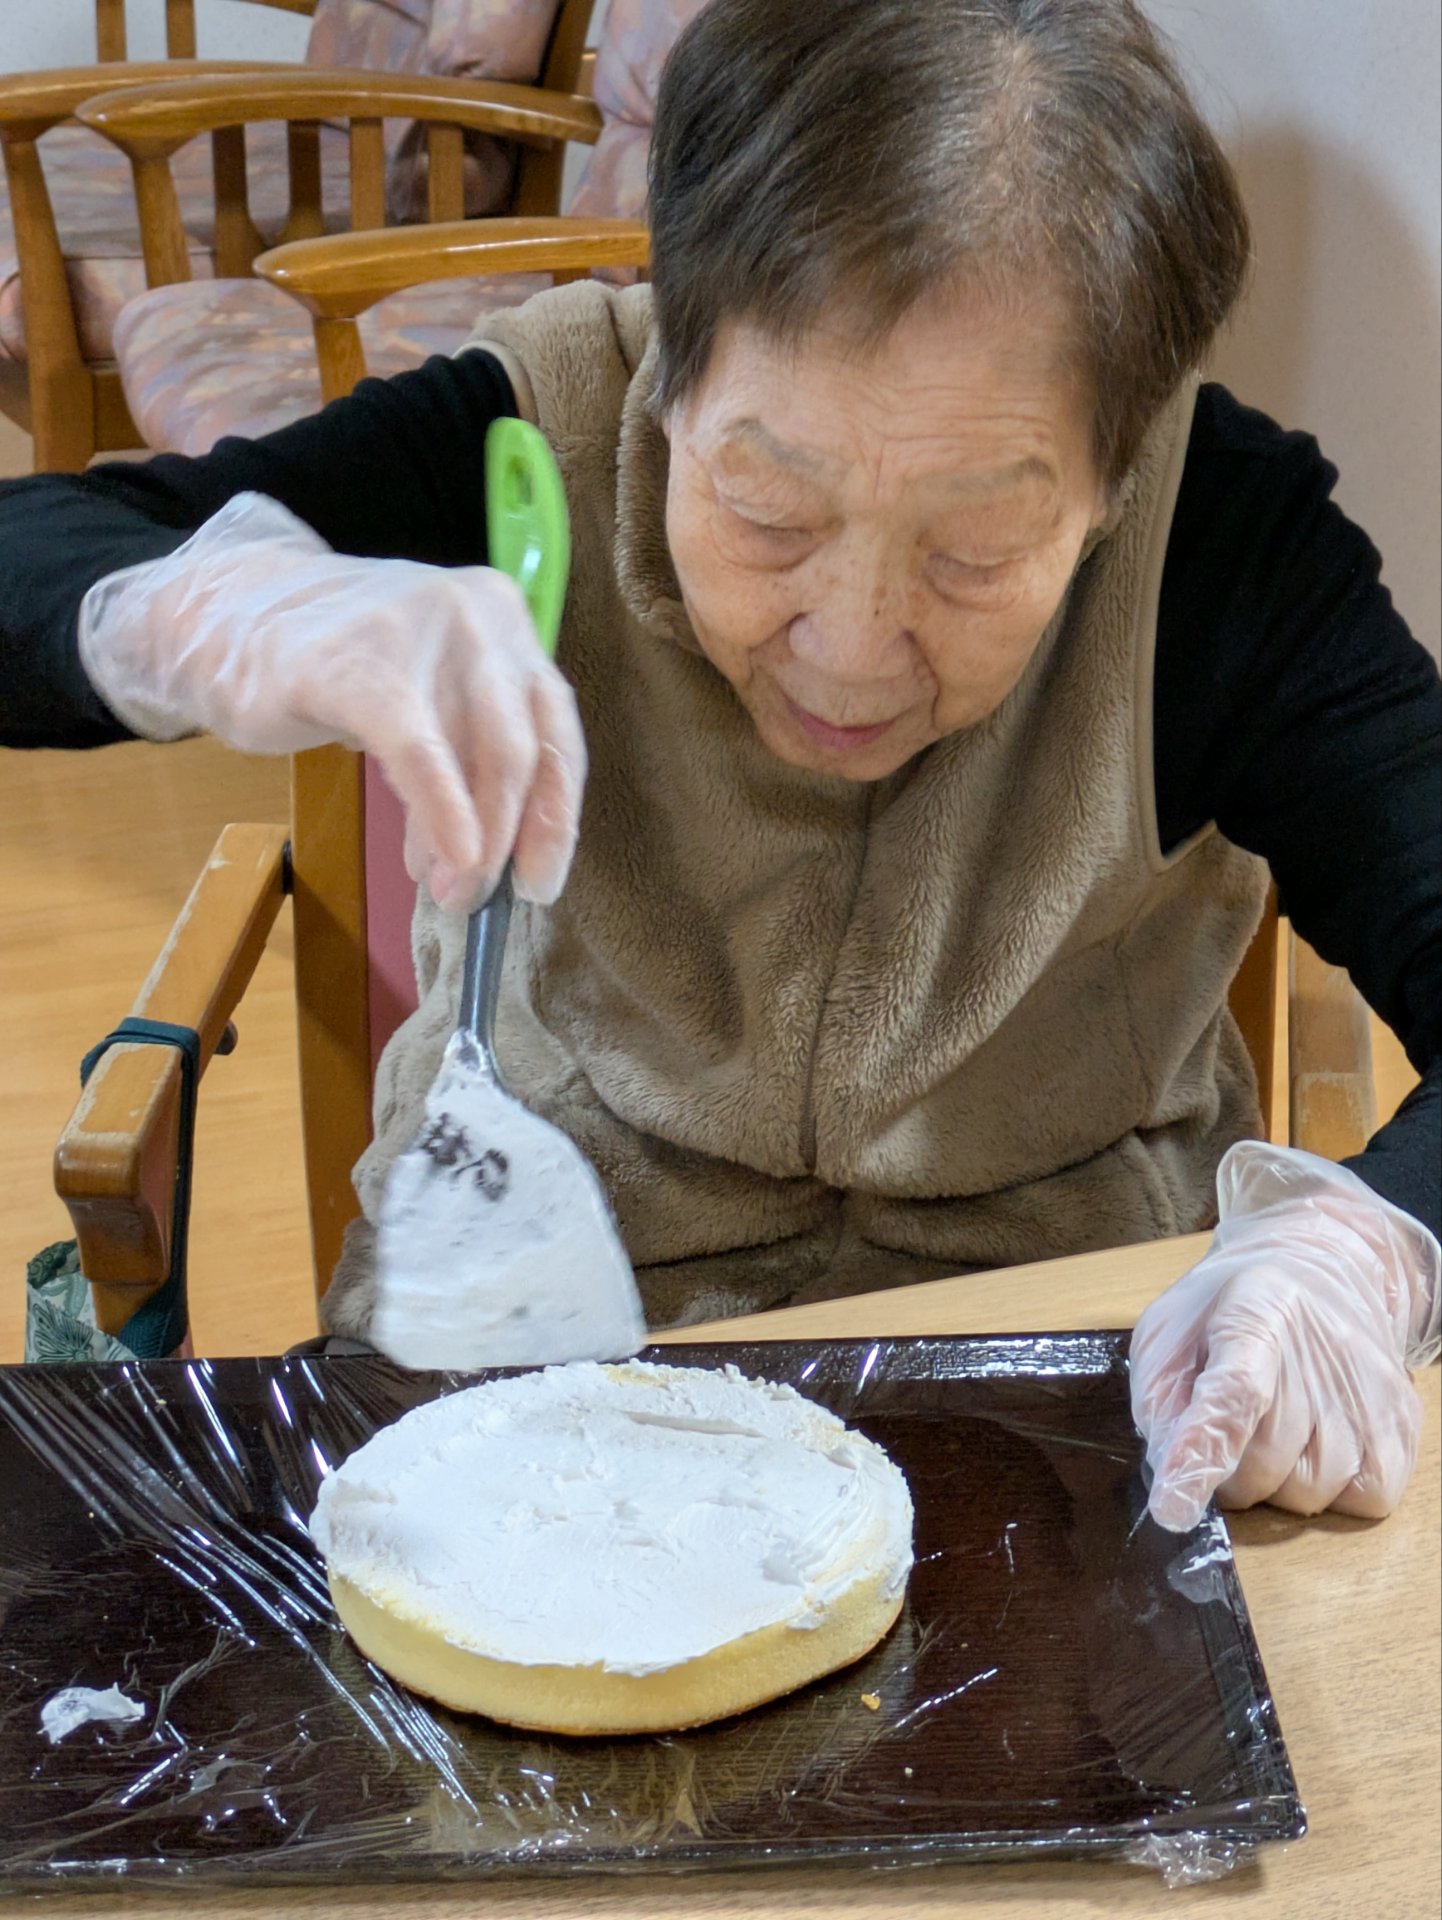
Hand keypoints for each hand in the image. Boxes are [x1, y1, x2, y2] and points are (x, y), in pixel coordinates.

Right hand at [77, 493, 585, 910]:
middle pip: (524, 750)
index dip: (555, 816)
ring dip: (472, 841)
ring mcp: (422, 631)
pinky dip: (442, 812)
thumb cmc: (337, 666)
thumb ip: (466, 759)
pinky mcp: (357, 664)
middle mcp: (479, 615)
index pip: (555, 730)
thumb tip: (492, 857)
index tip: (539, 882)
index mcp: (505, 619)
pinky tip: (445, 859)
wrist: (226, 618)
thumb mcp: (425, 701)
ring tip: (446, 889)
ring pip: (481, 755)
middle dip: (511, 839)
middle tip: (480, 898)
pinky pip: (419, 752)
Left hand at [1130, 1143, 1439, 1531]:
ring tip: (1274, 1428)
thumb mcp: (1170, 1332)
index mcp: (1253, 1317)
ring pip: (1310, 1492)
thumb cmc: (1226, 1311)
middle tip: (1229, 1429)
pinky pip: (1365, 1498)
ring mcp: (1370, 1390)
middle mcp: (1321, 1353)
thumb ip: (1160, 1400)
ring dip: (1278, 1483)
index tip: (1173, 1508)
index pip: (1231, 1395)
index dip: (1201, 1453)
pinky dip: (1334, 1492)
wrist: (1319, 1270)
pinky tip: (1316, 1446)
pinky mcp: (1404, 1422)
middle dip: (1229, 1470)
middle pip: (1265, 1462)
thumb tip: (1171, 1472)